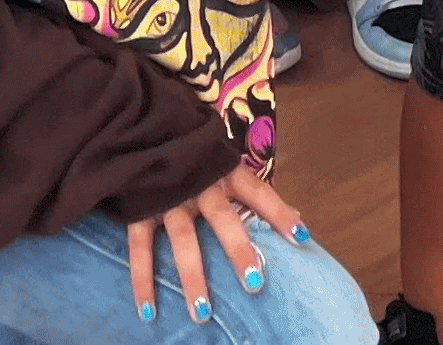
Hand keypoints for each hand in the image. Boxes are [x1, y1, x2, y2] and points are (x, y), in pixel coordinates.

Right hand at [126, 158, 302, 325]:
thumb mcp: (227, 166)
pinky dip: (143, 281)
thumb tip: (298, 219)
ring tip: (202, 313)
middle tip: (253, 284)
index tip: (301, 238)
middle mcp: (200, 184)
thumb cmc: (198, 156)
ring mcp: (169, 197)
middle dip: (237, 251)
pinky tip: (148, 311)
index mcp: (225, 172)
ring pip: (183, 241)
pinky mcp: (141, 209)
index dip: (279, 213)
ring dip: (193, 277)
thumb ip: (257, 195)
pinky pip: (141, 249)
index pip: (259, 192)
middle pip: (223, 219)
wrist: (146, 129)